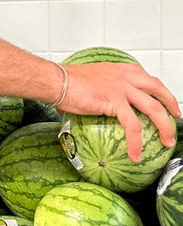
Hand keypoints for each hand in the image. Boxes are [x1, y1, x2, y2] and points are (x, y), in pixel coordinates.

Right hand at [56, 62, 179, 161]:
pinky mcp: (116, 102)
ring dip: (165, 126)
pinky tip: (135, 155)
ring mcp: (122, 88)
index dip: (156, 87)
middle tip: (175, 116)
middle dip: (170, 102)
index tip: (160, 97)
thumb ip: (92, 94)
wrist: (55, 81)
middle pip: (157, 88)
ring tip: (167, 141)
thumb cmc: (61, 81)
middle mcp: (123, 77)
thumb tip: (84, 108)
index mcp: (116, 70)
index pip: (143, 76)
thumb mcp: (84, 81)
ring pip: (153, 108)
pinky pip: (133, 126)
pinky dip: (136, 143)